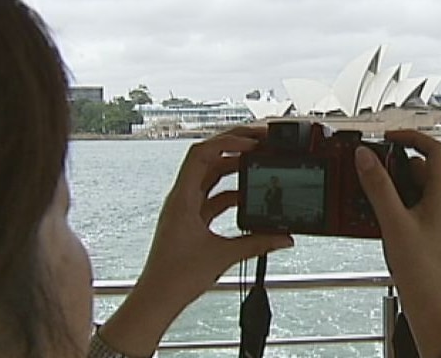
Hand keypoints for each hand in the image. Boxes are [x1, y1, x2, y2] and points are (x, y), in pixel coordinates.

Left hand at [99, 127, 292, 356]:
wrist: (157, 298)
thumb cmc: (175, 277)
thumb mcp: (223, 255)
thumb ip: (257, 243)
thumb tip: (283, 237)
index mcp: (183, 198)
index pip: (201, 154)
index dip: (227, 141)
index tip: (252, 142)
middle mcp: (181, 198)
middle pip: (207, 158)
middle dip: (234, 146)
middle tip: (260, 141)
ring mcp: (185, 208)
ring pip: (210, 177)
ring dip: (233, 168)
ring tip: (257, 164)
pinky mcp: (191, 221)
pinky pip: (212, 197)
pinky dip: (231, 192)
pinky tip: (248, 196)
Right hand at [355, 130, 440, 357]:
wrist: (432, 306)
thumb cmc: (422, 271)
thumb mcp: (392, 222)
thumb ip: (378, 186)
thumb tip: (365, 157)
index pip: (433, 149)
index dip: (410, 137)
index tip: (388, 137)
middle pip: (421, 169)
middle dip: (395, 166)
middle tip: (370, 171)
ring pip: (417, 188)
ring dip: (394, 186)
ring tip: (372, 196)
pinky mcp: (433, 232)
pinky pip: (415, 206)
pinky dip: (398, 204)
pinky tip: (381, 216)